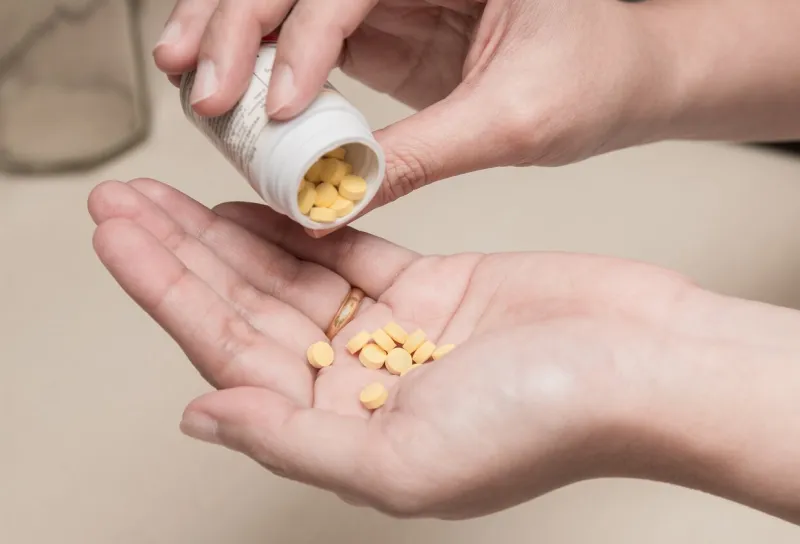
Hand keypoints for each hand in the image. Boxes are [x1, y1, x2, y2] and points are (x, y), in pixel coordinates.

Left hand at [88, 178, 701, 517]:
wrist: (642, 366)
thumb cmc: (546, 424)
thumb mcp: (406, 459)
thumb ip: (294, 440)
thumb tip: (201, 416)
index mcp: (343, 432)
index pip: (228, 354)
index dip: (167, 293)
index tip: (119, 239)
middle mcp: (357, 384)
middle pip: (244, 309)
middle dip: (178, 255)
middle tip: (119, 201)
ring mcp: (391, 332)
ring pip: (286, 276)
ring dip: (225, 235)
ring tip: (165, 194)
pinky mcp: (429, 286)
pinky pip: (344, 253)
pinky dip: (296, 228)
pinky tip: (251, 204)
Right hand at [153, 0, 674, 212]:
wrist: (621, 82)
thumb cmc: (595, 78)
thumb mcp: (517, 120)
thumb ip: (425, 155)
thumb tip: (339, 198)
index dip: (307, 39)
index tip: (277, 107)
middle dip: (240, 22)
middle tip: (202, 81)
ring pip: (289, 0)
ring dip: (233, 33)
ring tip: (190, 78)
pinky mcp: (377, 31)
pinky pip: (305, 39)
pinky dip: (264, 66)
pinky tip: (233, 96)